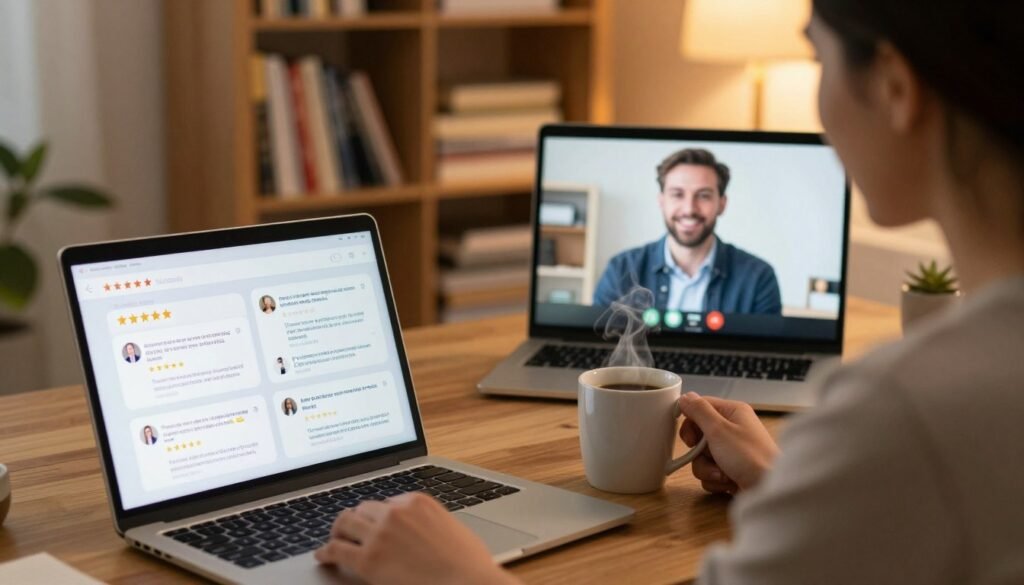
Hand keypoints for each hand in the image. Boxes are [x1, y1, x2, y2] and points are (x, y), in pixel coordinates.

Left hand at [315, 492, 520, 584]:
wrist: (468, 582)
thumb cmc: (468, 563)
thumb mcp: (451, 529)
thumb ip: (430, 523)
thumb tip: (420, 531)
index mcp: (417, 501)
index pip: (388, 502)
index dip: (381, 516)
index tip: (377, 525)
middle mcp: (396, 512)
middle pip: (364, 509)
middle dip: (358, 520)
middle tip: (351, 530)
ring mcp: (380, 534)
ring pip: (346, 522)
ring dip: (339, 530)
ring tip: (334, 539)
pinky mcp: (369, 559)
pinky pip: (337, 550)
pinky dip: (326, 552)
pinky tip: (323, 556)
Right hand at [678, 392, 778, 492]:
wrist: (769, 489)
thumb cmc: (750, 456)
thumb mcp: (719, 430)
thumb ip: (699, 411)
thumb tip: (685, 397)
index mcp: (732, 412)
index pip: (701, 407)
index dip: (690, 421)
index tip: (688, 437)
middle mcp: (732, 429)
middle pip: (698, 434)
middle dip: (698, 450)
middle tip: (704, 453)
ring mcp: (731, 451)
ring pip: (701, 456)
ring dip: (707, 467)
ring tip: (722, 473)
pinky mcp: (730, 469)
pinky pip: (709, 471)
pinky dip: (714, 479)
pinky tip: (728, 482)